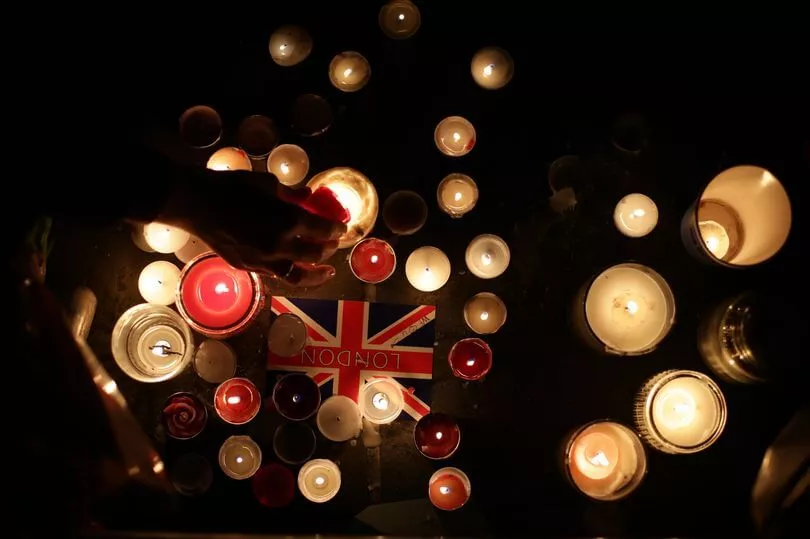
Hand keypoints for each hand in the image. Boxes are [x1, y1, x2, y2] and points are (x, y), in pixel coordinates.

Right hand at [159, 167, 346, 285]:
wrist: (196, 203)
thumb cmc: (232, 186)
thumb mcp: (267, 183)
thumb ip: (292, 193)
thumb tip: (308, 195)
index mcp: (289, 221)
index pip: (323, 230)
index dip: (336, 229)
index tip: (341, 227)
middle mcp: (280, 246)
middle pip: (315, 254)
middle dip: (328, 249)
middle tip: (333, 244)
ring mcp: (263, 260)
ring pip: (297, 275)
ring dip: (316, 274)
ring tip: (326, 272)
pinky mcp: (247, 267)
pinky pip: (275, 274)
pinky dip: (288, 272)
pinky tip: (293, 267)